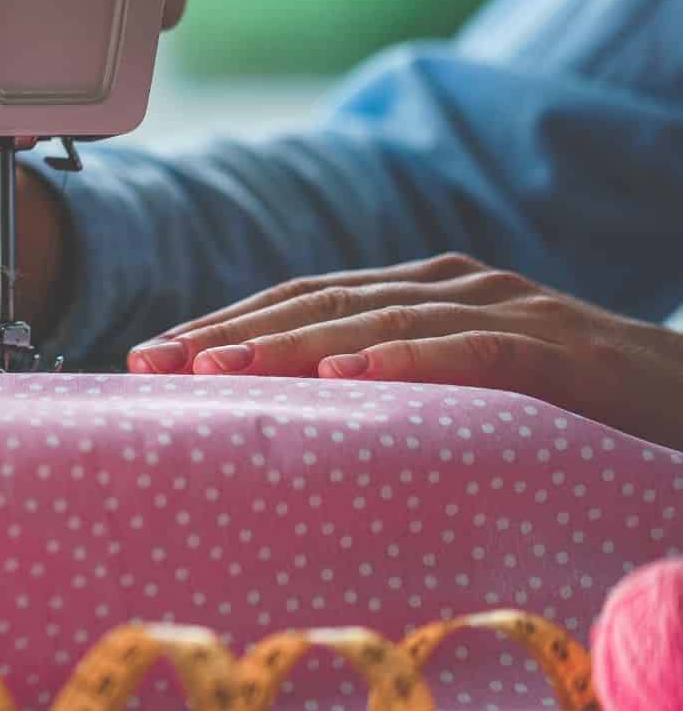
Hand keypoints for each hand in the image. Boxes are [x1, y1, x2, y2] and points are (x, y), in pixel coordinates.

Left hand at [126, 253, 682, 448]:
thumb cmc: (562, 406)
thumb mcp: (453, 395)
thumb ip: (381, 393)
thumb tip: (279, 425)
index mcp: (416, 293)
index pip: (299, 301)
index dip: (222, 325)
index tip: (148, 360)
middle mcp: (449, 285)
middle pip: (318, 301)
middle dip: (230, 332)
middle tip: (153, 364)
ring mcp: (506, 307)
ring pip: (377, 318)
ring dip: (291, 343)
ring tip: (218, 369)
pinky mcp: (560, 347)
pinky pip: (472, 349)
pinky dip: (405, 359)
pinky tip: (347, 379)